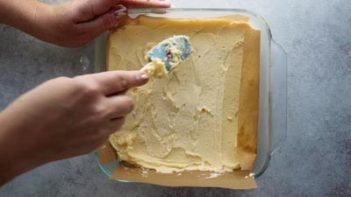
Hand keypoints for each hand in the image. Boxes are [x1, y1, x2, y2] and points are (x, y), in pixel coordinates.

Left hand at [0, 0, 170, 46]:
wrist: (44, 21)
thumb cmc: (60, 29)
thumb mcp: (82, 32)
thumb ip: (104, 22)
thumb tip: (125, 12)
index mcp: (97, 4)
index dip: (146, 1)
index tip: (163, 5)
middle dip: (149, 0)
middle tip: (167, 7)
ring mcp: (100, 2)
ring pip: (126, 0)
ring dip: (143, 3)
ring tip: (159, 10)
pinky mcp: (99, 6)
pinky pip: (120, 4)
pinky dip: (133, 7)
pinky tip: (141, 13)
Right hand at [0, 70, 147, 183]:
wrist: (23, 138)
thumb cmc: (36, 106)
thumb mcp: (63, 84)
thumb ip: (89, 85)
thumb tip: (106, 89)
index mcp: (89, 88)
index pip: (120, 80)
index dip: (135, 77)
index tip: (144, 76)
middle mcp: (100, 109)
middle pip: (128, 103)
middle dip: (123, 97)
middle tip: (111, 96)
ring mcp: (100, 129)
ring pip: (122, 119)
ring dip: (115, 112)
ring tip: (96, 112)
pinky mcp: (96, 144)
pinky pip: (109, 131)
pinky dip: (104, 126)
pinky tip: (87, 125)